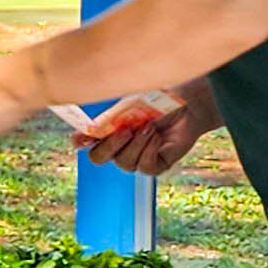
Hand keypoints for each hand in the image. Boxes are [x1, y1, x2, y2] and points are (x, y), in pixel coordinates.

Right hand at [84, 81, 216, 175]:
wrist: (188, 106)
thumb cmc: (158, 100)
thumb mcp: (132, 104)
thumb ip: (111, 115)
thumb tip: (93, 121)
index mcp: (106, 131)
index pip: (84, 142)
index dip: (80, 142)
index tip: (82, 137)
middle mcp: (117, 148)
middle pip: (98, 158)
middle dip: (110, 146)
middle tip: (125, 131)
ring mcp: (135, 159)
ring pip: (124, 162)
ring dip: (138, 143)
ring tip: (150, 127)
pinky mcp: (154, 166)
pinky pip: (145, 167)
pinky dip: (151, 150)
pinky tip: (158, 137)